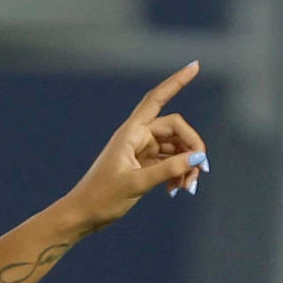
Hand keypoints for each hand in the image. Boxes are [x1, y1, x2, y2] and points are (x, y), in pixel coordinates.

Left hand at [62, 61, 207, 230]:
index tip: (195, 66)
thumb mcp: (136, 184)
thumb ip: (168, 169)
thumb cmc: (101, 198)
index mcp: (129, 134)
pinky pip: (170, 162)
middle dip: (192, 146)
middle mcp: (136, 138)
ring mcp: (141, 151)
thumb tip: (197, 158)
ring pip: (176, 147)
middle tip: (200, 170)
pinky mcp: (143, 166)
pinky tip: (177, 189)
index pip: (156, 100)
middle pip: (176, 129)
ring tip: (187, 187)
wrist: (81, 216)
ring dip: (187, 164)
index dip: (176, 82)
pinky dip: (178, 172)